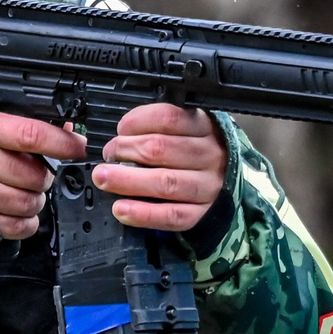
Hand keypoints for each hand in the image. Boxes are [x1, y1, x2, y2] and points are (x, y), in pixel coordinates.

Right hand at [0, 111, 85, 240]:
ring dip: (35, 200)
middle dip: (44, 177)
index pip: (30, 135)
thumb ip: (26, 124)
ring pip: (24, 202)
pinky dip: (25, 222)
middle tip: (42, 173)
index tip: (77, 148)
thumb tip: (66, 130)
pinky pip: (13, 226)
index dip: (60, 143)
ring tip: (29, 192)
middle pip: (30, 174)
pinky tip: (22, 212)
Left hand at [93, 104, 226, 232]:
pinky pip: (171, 215)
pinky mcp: (202, 213)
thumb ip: (161, 127)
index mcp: (204, 128)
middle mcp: (209, 156)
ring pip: (165, 182)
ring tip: (103, 178)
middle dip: (125, 150)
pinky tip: (122, 209)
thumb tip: (122, 134)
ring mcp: (208, 186)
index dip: (138, 121)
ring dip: (128, 180)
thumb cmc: (198, 153)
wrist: (228, 183)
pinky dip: (143, 214)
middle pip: (161, 149)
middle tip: (108, 154)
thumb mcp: (190, 129)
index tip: (121, 129)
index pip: (169, 118)